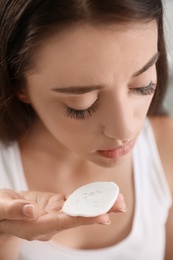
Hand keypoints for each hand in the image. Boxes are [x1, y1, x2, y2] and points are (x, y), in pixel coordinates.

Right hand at [0, 189, 126, 240]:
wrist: (0, 209)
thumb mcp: (1, 208)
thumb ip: (15, 210)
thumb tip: (31, 209)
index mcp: (37, 227)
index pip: (64, 223)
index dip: (84, 219)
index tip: (104, 217)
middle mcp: (50, 223)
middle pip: (78, 217)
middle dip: (100, 211)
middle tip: (121, 205)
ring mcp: (54, 214)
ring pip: (79, 209)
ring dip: (98, 204)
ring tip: (117, 198)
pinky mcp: (55, 204)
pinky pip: (73, 201)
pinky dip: (87, 198)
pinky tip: (101, 195)